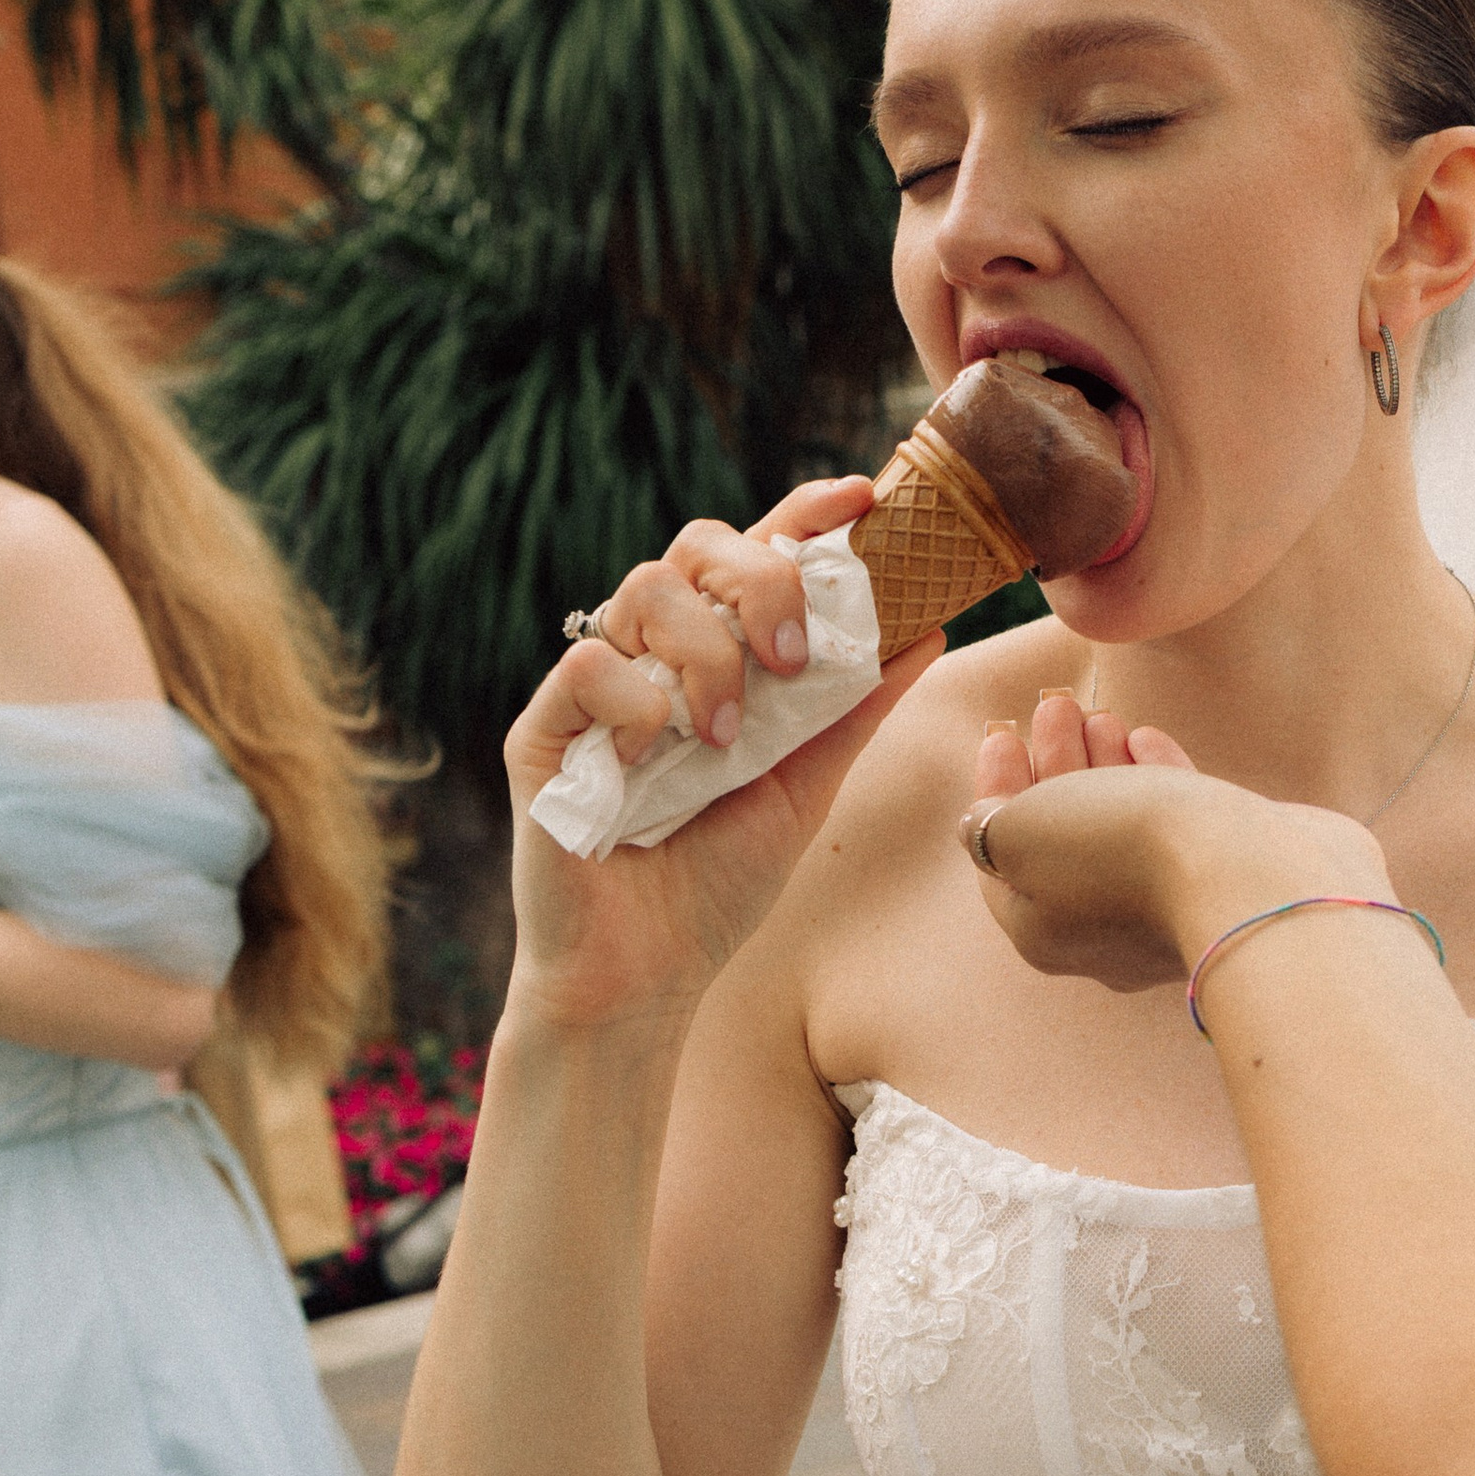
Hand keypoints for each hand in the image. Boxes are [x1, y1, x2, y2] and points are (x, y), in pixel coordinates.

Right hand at [504, 476, 935, 1029]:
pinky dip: (636, 704)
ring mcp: (595, 687)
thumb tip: (932, 628)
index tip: (861, 498)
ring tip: (724, 740)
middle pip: (698, 546)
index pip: (754, 552)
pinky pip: (587, 663)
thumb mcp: (806, 788)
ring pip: (644, 589)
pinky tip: (652, 762)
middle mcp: (654, 656)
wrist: (644, 977)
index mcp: (718, 657)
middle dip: (759, 580)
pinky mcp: (542, 728)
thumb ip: (856, 710)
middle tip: (794, 657)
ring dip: (705, 656)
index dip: (802, 512)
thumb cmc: (717, 884)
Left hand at [962, 690, 1383, 995]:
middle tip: (1056, 705)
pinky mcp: (1227, 881)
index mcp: (1041, 931)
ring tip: (1102, 714)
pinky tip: (1146, 740)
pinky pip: (1179, 830)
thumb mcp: (1025, 833)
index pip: (1002, 857)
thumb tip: (982, 824)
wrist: (1253, 880)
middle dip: (1054, 766)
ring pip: (1123, 829)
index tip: (1000, 732)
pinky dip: (1155, 781)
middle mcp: (1103, 931)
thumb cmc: (1123, 852)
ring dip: (1104, 767)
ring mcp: (1171, 909)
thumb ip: (991, 826)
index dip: (995, 791)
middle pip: (1064, 837)